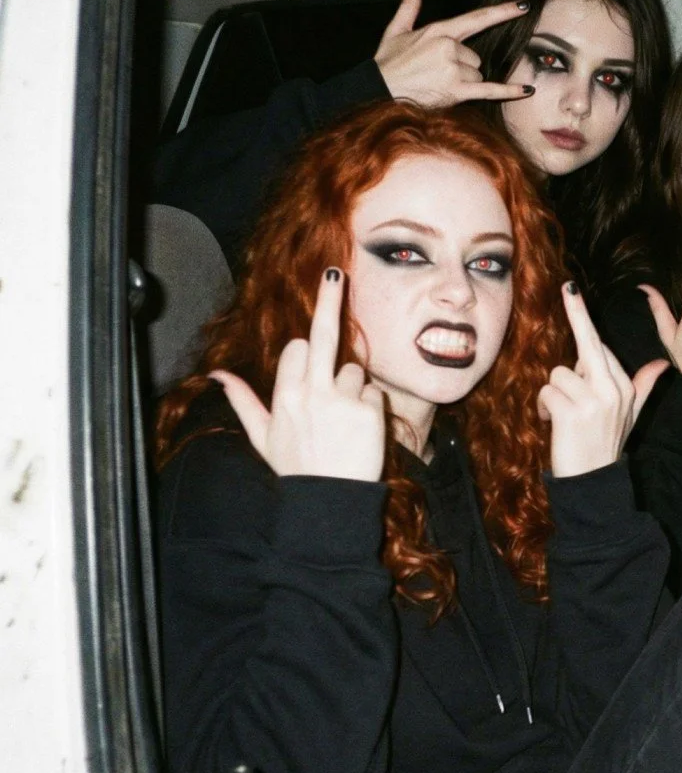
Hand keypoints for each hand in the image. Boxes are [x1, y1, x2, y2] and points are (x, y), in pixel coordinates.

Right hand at [211, 267, 386, 482]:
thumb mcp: (262, 436)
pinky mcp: (370, 411)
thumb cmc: (296, 468)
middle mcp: (312, 392)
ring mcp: (343, 400)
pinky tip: (359, 430)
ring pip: (355, 371)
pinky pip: (374, 392)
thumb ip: (242, 401)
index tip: (309, 349)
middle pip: (324, 335)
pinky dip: (370, 406)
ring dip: (352, 388)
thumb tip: (217, 375)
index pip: (299, 346)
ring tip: (342, 423)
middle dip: (328, 300)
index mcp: (284, 395)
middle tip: (334, 273)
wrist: (330, 500)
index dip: (305, 353)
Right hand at [374, 0, 534, 107]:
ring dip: (465, 83)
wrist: (376, 91)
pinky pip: (490, 90)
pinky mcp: (456, 90)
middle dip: (462, 67)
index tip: (524, 6)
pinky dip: (508, 92)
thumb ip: (409, 6)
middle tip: (437, 74)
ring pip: (478, 75)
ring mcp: (453, 69)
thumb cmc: (387, 64)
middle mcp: (449, 47)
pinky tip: (527, 89)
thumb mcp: (396, 31)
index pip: (478, 18)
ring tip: (438, 85)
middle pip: (475, 57)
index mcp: (439, 31)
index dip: (502, 12)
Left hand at [539, 283, 668, 478]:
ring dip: (552, 393)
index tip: (571, 288)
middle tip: (568, 288)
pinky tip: (551, 422)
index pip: (600, 346)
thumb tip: (663, 365)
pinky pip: (547, 391)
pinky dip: (543, 407)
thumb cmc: (607, 444)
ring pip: (559, 373)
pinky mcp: (572, 412)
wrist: (595, 482)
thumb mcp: (632, 414)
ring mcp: (594, 401)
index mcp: (626, 386)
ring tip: (560, 415)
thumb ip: (644, 386)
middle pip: (586, 344)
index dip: (583, 322)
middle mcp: (613, 389)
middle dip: (576, 314)